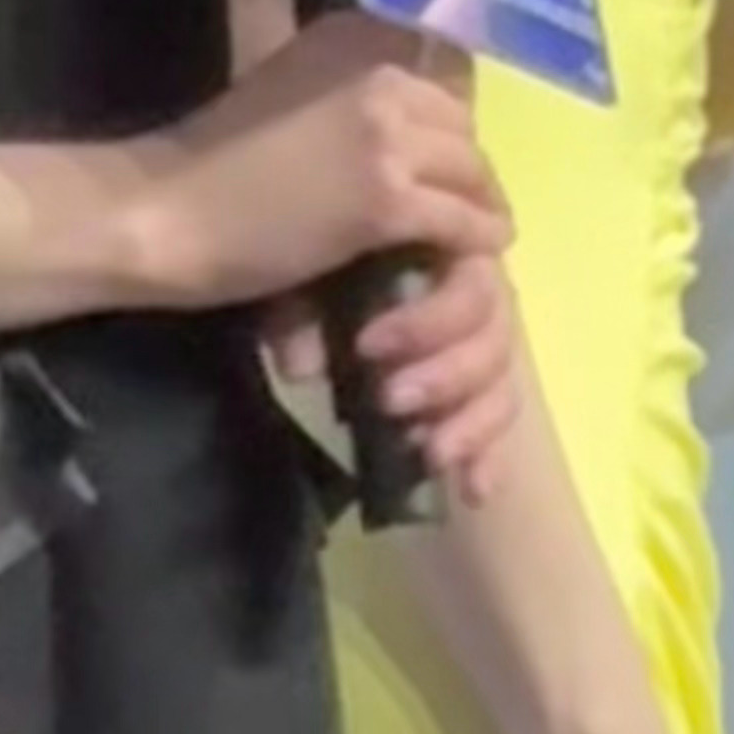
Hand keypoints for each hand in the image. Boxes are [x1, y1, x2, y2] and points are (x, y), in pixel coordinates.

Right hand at [144, 18, 512, 311]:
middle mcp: (381, 75)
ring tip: (470, 228)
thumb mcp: (289, 91)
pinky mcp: (387, 200)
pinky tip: (477, 251)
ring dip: (476, 201)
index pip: (440, 77)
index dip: (445, 126)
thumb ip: (345, 91)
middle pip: (462, 124)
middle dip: (464, 165)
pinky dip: (477, 237)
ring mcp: (388, 137)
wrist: (161, 211)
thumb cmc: (209, 160)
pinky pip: (462, 219)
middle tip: (457, 200)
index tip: (441, 159)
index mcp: (355, 40)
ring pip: (472, 169)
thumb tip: (405, 114)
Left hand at [261, 252, 526, 506]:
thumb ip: (304, 308)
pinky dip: (486, 454)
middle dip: (449, 373)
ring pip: (500, 378)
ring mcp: (462, 342)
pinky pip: (490, 417)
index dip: (432, 320)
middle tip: (390, 401)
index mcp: (429, 244)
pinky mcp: (455, 392)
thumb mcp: (285, 270)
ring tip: (431, 453)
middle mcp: (459, 288)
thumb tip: (310, 369)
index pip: (470, 276)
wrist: (234, 251)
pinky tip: (474, 490)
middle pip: (495, 332)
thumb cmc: (274, 255)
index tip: (369, 350)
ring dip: (471, 419)